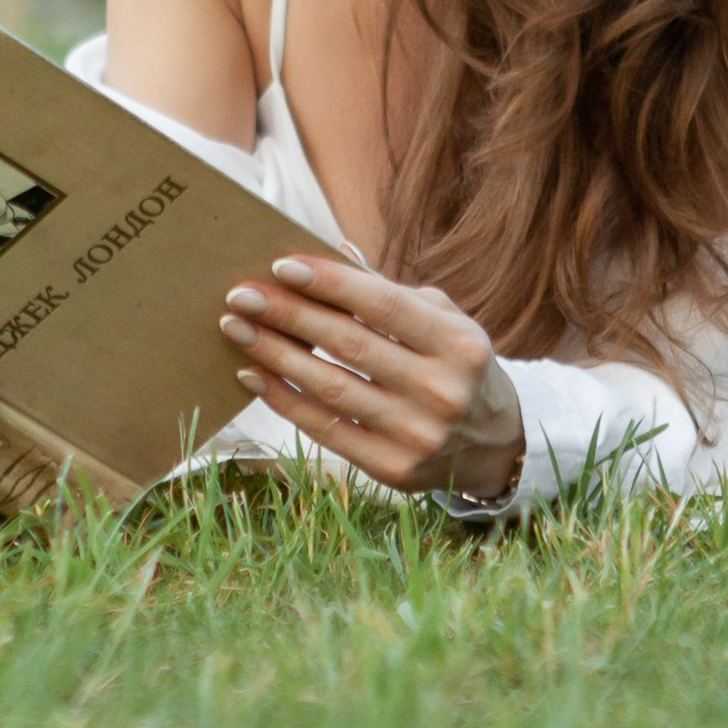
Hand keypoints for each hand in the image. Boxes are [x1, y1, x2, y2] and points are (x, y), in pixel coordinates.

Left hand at [218, 258, 523, 499]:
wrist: (491, 446)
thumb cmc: (454, 366)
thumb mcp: (445, 323)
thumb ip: (391, 295)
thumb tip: (323, 259)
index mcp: (458, 344)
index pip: (384, 306)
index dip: (330, 284)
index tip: (282, 266)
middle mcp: (441, 390)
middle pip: (349, 344)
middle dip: (288, 314)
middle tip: (241, 295)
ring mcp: (416, 433)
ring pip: (329, 387)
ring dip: (274, 354)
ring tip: (235, 328)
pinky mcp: (391, 467)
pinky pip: (324, 428)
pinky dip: (283, 399)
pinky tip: (252, 374)